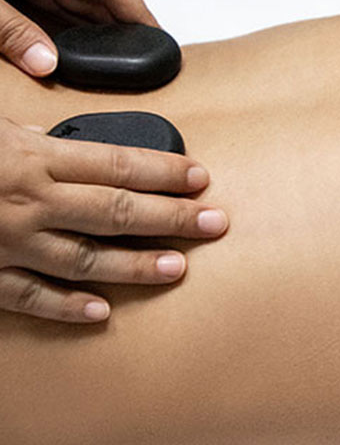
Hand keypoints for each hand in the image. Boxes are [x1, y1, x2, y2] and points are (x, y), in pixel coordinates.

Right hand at [0, 118, 226, 322]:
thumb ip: (24, 132)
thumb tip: (50, 134)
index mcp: (34, 159)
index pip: (117, 165)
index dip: (165, 172)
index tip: (199, 177)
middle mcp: (29, 202)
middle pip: (117, 210)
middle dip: (172, 217)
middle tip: (214, 223)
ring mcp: (8, 242)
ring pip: (84, 258)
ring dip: (135, 266)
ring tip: (176, 268)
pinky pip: (29, 295)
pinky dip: (66, 306)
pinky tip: (101, 312)